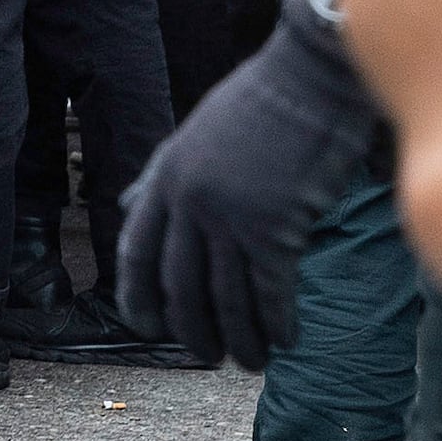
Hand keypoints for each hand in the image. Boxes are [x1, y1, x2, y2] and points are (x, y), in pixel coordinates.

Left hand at [114, 0, 382, 368]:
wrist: (311, 78)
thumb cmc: (262, 104)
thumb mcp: (194, 135)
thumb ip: (162, 176)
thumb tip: (129, 204)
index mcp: (164, 177)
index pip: (136, 250)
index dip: (139, 294)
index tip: (146, 326)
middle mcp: (188, 201)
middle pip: (180, 284)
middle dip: (192, 329)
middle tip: (206, 356)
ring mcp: (229, 215)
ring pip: (226, 297)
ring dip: (239, 337)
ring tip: (251, 362)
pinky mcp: (276, 226)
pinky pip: (271, 291)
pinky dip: (277, 322)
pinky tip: (286, 340)